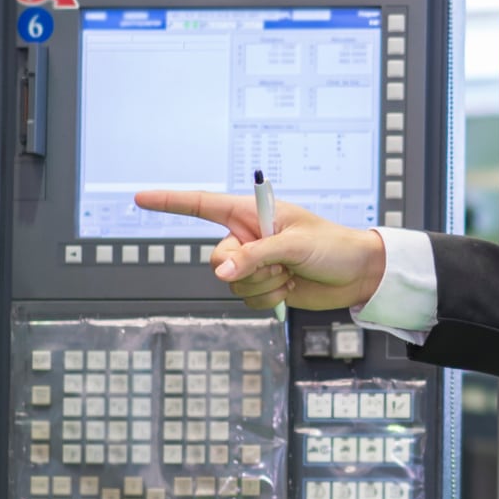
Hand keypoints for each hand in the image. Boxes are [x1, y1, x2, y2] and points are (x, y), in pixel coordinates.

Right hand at [134, 191, 387, 310]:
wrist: (358, 274)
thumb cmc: (333, 246)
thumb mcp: (295, 245)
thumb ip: (256, 256)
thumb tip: (222, 274)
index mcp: (252, 213)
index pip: (202, 204)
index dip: (170, 202)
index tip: (140, 198)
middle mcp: (248, 236)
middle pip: (216, 258)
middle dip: (244, 269)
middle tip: (277, 265)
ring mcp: (254, 263)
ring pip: (231, 284)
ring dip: (262, 285)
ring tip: (290, 274)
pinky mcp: (263, 286)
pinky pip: (247, 300)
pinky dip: (268, 299)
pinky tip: (290, 289)